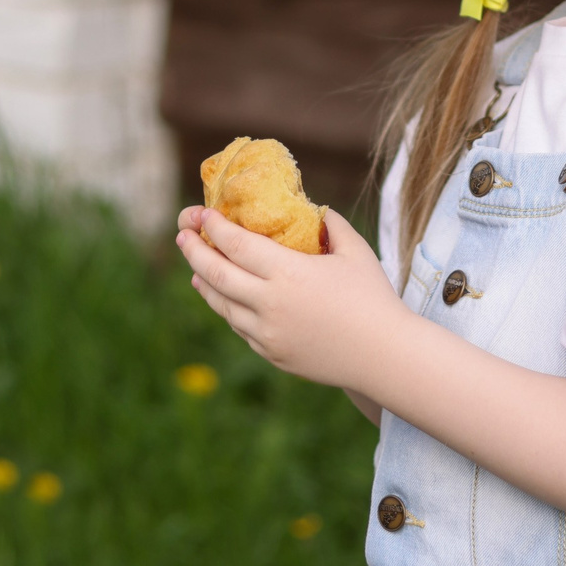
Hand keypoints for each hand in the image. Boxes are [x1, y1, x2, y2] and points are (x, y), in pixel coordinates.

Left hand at [175, 205, 409, 391]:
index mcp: (288, 272)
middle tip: (182, 234)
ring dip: (205, 282)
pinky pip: (240, 328)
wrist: (384, 356)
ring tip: (196, 269)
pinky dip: (227, 308)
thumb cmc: (374, 298)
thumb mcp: (355, 252)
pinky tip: (224, 299)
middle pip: (217, 273)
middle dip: (194, 251)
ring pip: (222, 304)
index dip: (215, 227)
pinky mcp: (272, 354)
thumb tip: (315, 210)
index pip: (236, 244)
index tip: (202, 214)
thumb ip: (331, 225)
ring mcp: (267, 333)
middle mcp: (269, 303)